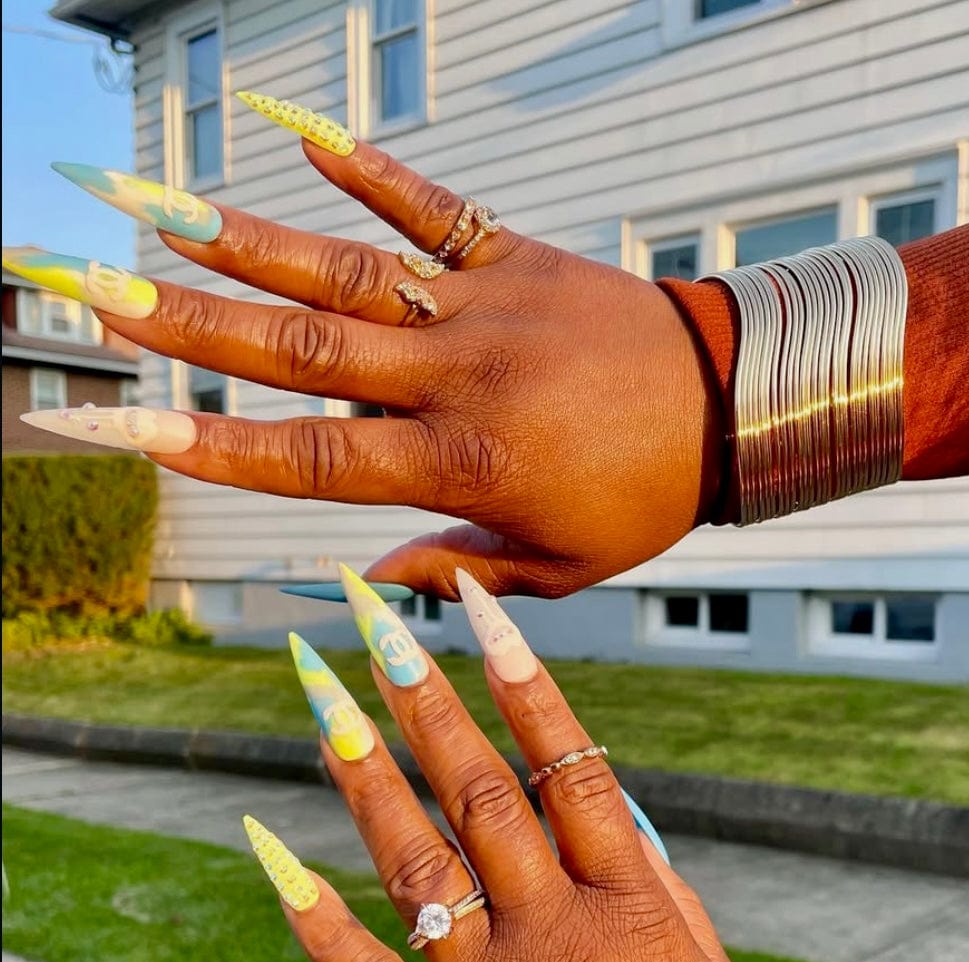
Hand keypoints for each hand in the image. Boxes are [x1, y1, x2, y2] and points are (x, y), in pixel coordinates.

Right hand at [87, 128, 720, 597]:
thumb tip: (364, 582)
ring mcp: (485, 308)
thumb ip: (456, 574)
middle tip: (101, 295)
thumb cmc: (642, 497)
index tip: (136, 433)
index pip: (318, 460)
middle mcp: (458, 379)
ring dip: (246, 242)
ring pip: (347, 274)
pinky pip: (433, 208)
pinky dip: (369, 169)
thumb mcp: (556, 568)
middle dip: (193, 329)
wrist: (732, 405)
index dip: (224, 448)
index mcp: (463, 465)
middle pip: (305, 353)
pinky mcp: (517, 257)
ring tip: (155, 210)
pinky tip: (297, 131)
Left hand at [257, 571, 749, 961]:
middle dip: (421, 694)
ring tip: (314, 689)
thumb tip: (611, 802)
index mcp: (625, 908)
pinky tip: (263, 845)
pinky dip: (309, 912)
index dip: (521, 680)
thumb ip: (659, 885)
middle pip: (477, 791)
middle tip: (370, 618)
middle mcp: (549, 935)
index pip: (569, 765)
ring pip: (412, 858)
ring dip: (358, 768)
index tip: (476, 610)